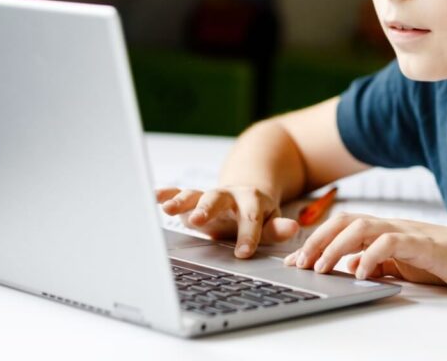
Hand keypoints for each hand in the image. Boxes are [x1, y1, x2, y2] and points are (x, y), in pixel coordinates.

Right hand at [155, 186, 299, 257]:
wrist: (244, 194)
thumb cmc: (257, 214)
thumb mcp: (270, 221)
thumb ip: (277, 228)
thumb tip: (293, 228)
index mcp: (251, 201)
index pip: (250, 218)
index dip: (247, 234)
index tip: (243, 253)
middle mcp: (227, 195)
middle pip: (217, 199)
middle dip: (206, 209)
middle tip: (197, 221)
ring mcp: (207, 195)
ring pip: (194, 194)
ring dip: (180, 200)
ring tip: (167, 208)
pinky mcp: (191, 198)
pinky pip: (176, 192)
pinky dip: (165, 193)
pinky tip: (153, 196)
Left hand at [283, 213, 446, 295]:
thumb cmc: (445, 264)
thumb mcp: (402, 267)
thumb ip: (378, 263)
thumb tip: (352, 265)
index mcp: (384, 230)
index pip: (342, 228)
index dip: (316, 241)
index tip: (295, 261)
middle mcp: (392, 226)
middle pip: (345, 222)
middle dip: (318, 241)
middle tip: (299, 263)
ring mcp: (407, 232)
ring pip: (361, 228)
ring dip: (336, 247)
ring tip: (322, 268)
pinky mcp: (422, 244)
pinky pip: (391, 244)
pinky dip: (372, 255)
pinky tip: (360, 272)